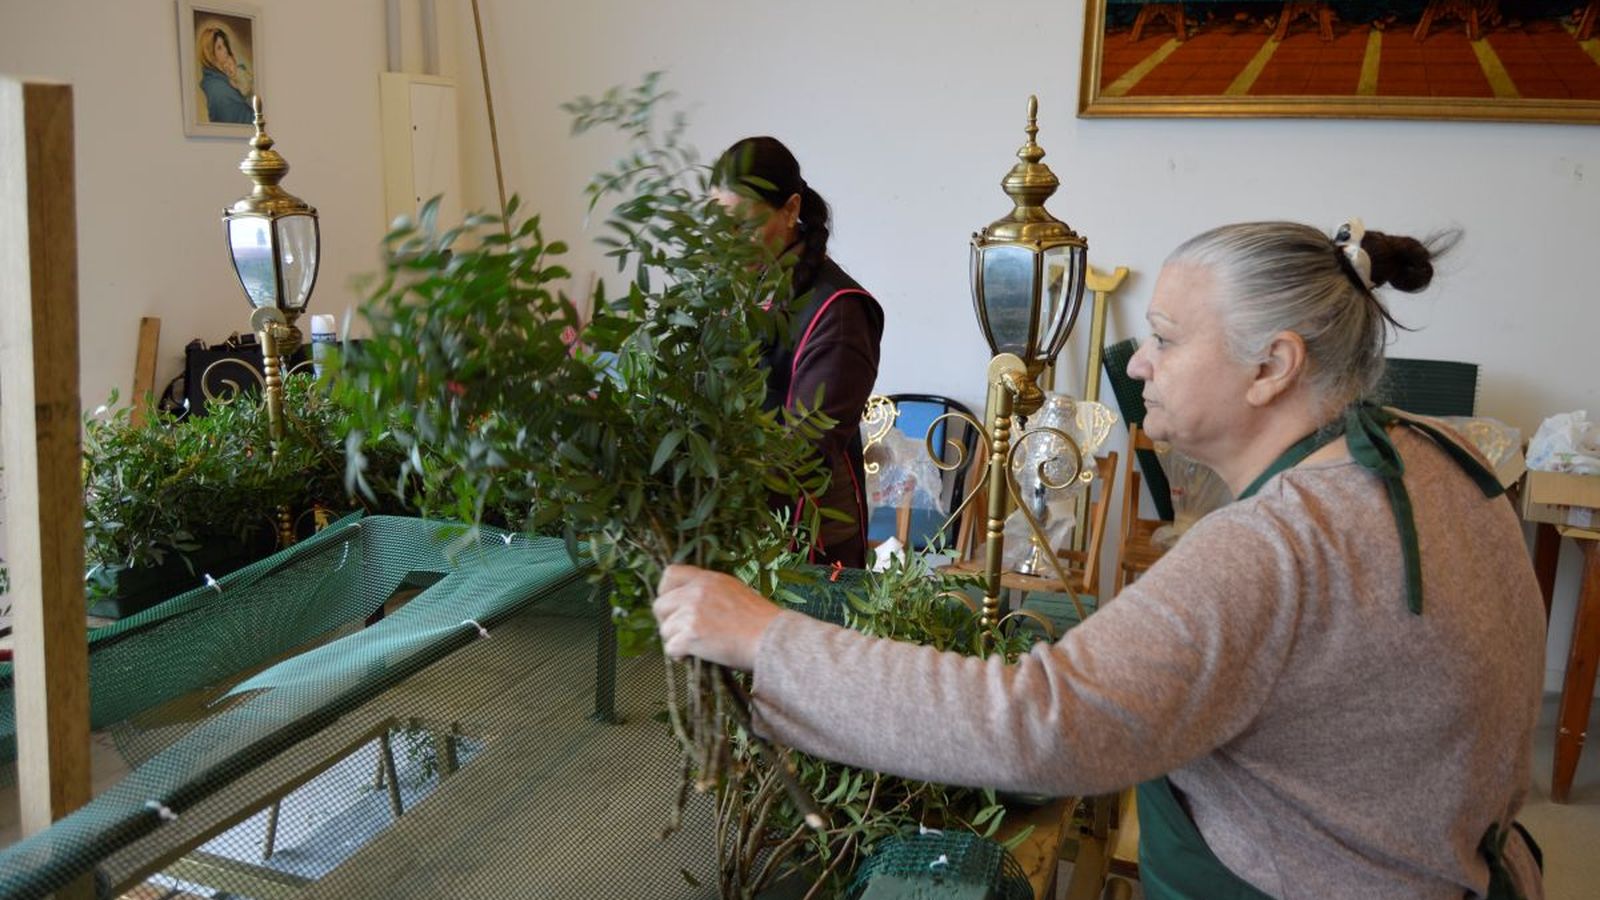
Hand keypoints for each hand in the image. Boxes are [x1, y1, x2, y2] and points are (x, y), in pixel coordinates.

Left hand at [653, 564, 780, 670]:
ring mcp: (692, 613)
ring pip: (665, 629)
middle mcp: (696, 592)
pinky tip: (692, 657)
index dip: (666, 592)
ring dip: (675, 640)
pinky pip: (671, 648)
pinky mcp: (691, 635)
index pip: (670, 574)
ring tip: (692, 648)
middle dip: (667, 621)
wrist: (772, 639)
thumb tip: (691, 602)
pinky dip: (679, 656)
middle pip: (660, 605)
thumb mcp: (735, 591)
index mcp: (707, 579)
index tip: (673, 607)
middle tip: (680, 633)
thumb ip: (710, 591)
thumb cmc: (760, 620)